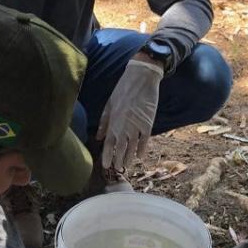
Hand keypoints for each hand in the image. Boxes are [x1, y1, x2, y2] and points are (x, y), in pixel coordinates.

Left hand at [96, 56, 162, 173]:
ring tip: (127, 165)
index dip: (107, 155)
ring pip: (132, 146)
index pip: (109, 143)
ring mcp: (137, 125)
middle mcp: (124, 125)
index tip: (106, 166)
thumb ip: (104, 121)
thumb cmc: (123, 88)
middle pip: (120, 147)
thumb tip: (99, 137)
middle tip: (117, 169)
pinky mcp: (148, 123)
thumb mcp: (110, 103)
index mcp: (114, 120)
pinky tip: (139, 156)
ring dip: (129, 157)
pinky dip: (142, 149)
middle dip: (118, 159)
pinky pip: (145, 140)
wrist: (141, 78)